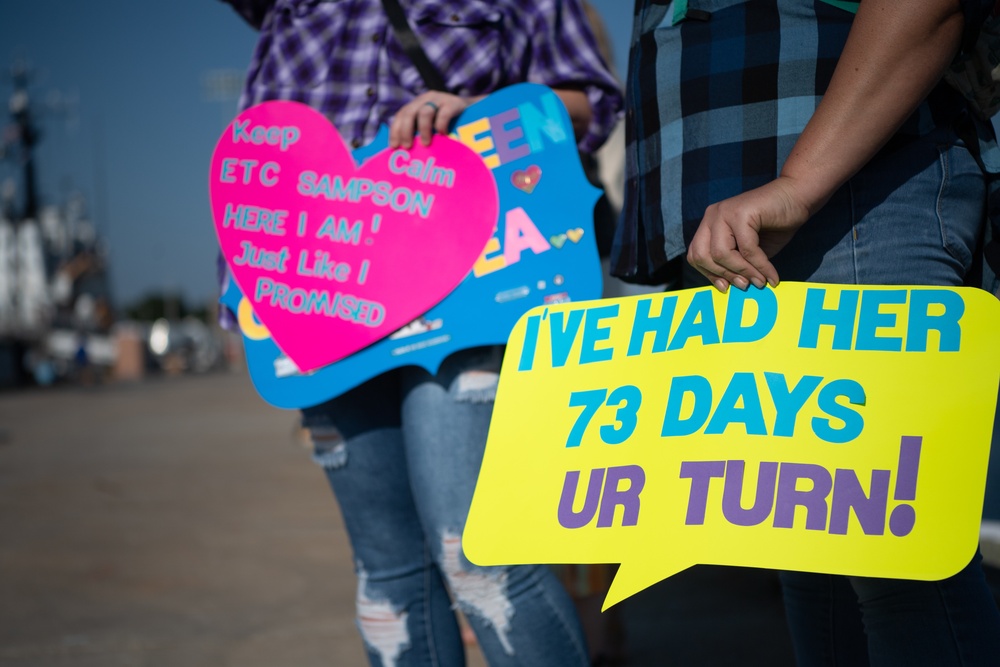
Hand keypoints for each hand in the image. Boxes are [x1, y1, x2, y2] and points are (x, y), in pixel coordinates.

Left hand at [389, 91, 470, 148]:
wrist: (473, 111)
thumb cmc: (449, 125)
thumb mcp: (431, 127)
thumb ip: (420, 134)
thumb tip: (407, 155)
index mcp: (416, 105)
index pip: (401, 116)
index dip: (395, 130)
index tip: (394, 146)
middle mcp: (425, 100)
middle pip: (409, 113)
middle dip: (405, 130)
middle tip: (407, 146)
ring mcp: (439, 100)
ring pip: (425, 112)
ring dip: (423, 129)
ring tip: (425, 143)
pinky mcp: (454, 103)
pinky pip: (444, 113)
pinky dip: (441, 125)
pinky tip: (443, 135)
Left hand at [687, 177, 812, 291]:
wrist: (797, 197)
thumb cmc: (774, 226)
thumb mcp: (748, 251)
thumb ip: (734, 265)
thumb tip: (726, 289)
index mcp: (709, 224)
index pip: (696, 255)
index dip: (709, 275)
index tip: (726, 287)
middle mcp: (712, 216)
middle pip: (703, 256)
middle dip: (725, 275)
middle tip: (745, 286)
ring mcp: (724, 212)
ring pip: (721, 254)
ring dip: (743, 272)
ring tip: (760, 282)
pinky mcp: (741, 212)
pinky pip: (746, 249)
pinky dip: (761, 267)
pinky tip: (771, 276)